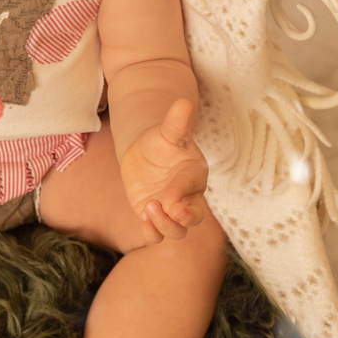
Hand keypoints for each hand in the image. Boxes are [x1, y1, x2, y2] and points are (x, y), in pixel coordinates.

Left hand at [119, 99, 208, 242]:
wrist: (147, 152)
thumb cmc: (162, 141)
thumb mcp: (168, 130)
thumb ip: (176, 121)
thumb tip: (183, 101)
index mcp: (194, 175)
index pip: (192, 188)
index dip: (181, 194)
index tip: (169, 199)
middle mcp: (187, 197)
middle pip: (193, 219)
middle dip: (183, 220)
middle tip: (168, 210)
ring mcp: (170, 210)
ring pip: (176, 231)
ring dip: (164, 225)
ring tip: (148, 208)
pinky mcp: (153, 217)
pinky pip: (155, 235)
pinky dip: (150, 231)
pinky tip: (142, 217)